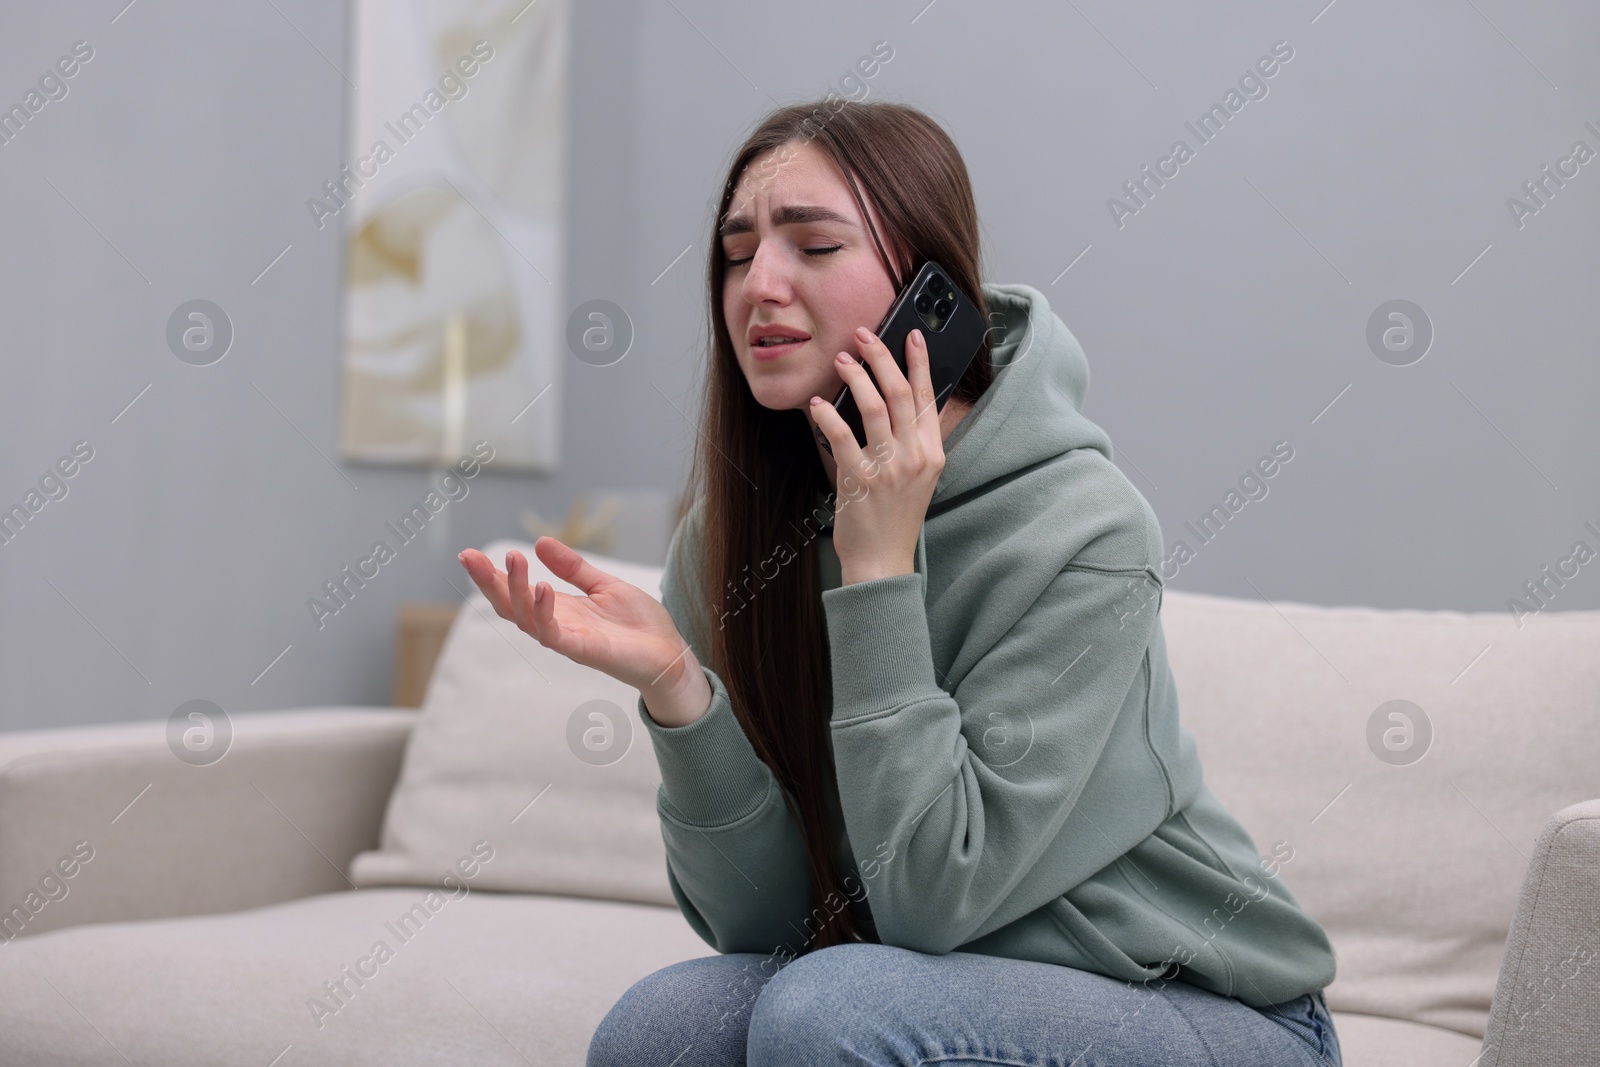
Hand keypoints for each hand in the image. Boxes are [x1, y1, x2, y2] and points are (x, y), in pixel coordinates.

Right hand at [457, 537, 700, 701]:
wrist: (670, 653)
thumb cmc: (639, 624)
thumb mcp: (604, 585)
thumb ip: (573, 568)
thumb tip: (539, 542)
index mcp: (559, 610)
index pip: (516, 593)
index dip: (491, 576)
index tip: (468, 555)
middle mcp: (557, 626)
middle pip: (510, 608)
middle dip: (489, 583)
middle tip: (469, 557)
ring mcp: (568, 640)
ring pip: (527, 620)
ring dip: (516, 590)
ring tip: (513, 560)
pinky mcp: (585, 651)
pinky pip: (555, 634)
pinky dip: (545, 612)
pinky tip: (543, 587)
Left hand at [810, 325, 944, 584]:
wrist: (883, 562)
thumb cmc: (895, 517)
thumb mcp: (919, 477)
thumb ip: (916, 442)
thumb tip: (908, 402)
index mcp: (932, 453)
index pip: (928, 398)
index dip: (920, 363)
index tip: (911, 335)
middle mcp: (915, 457)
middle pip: (901, 394)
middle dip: (882, 358)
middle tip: (864, 335)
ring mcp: (888, 469)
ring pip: (875, 408)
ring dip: (856, 377)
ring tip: (842, 360)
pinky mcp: (860, 481)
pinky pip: (843, 437)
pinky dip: (829, 415)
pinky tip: (819, 403)